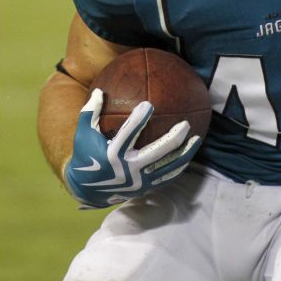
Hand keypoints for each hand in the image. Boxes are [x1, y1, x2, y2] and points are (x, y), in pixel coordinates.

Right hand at [63, 89, 201, 208]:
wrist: (87, 190)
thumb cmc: (85, 155)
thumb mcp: (82, 134)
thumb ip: (90, 112)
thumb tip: (98, 89)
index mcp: (112, 154)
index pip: (128, 134)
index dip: (139, 119)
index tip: (149, 104)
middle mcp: (128, 169)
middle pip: (156, 153)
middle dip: (173, 139)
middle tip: (186, 124)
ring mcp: (139, 181)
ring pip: (167, 167)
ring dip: (184, 153)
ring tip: (198, 139)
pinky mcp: (145, 188)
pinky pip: (167, 177)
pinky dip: (179, 166)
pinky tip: (189, 154)